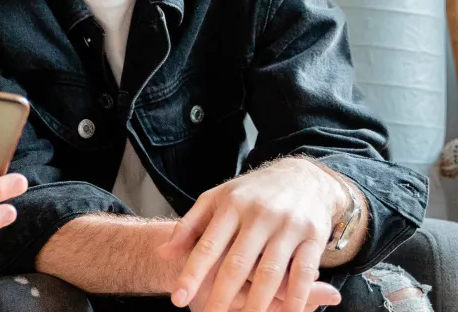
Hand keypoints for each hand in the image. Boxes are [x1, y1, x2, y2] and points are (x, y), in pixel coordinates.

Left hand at [158, 158, 346, 311]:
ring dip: (257, 303)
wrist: (302, 176)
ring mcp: (287, 225)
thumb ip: (190, 226)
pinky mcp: (313, 235)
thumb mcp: (216, 199)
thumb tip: (163, 254)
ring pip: (270, 272)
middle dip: (222, 296)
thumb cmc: (250, 194)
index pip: (207, 245)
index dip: (192, 273)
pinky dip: (296, 297)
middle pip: (237, 264)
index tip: (177, 297)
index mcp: (230, 206)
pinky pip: (302, 272)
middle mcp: (258, 215)